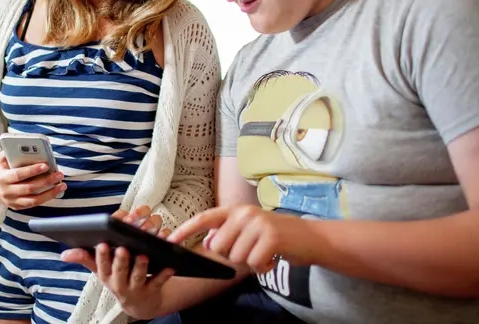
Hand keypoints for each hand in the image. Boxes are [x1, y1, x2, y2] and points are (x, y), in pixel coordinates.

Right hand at [0, 152, 65, 208]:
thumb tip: (34, 150)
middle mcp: (6, 192)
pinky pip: (32, 204)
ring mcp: (11, 201)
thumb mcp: (1, 158)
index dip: (33, 170)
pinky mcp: (16, 206)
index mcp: (2, 178)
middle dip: (47, 181)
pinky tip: (54, 192)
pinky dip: (44, 199)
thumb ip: (15, 154)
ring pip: (33, 200)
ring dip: (50, 194)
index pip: (19, 175)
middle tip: (59, 174)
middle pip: (29, 188)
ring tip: (61, 185)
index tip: (46, 165)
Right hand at [61, 205, 173, 319]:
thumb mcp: (101, 271)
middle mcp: (119, 284)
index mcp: (106, 276)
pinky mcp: (153, 290)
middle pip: (119, 272)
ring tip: (143, 254)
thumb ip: (85, 258)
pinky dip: (164, 274)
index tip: (101, 244)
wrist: (139, 304)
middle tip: (122, 247)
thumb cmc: (119, 280)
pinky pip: (159, 282)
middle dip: (120, 260)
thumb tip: (64, 254)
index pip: (101, 266)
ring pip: (138, 277)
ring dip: (140, 266)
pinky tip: (168, 265)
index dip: (101, 256)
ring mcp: (136, 288)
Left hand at [167, 205, 326, 273]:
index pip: (203, 219)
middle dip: (232, 255)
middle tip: (251, 249)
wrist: (309, 238)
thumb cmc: (274, 237)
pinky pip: (253, 263)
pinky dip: (262, 267)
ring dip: (249, 262)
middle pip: (218, 246)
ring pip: (235, 257)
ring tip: (263, 251)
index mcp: (234, 210)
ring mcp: (257, 223)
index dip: (185, 230)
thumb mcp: (247, 229)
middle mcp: (243, 213)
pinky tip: (272, 258)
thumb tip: (206, 243)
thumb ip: (226, 234)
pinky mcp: (271, 237)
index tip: (169, 241)